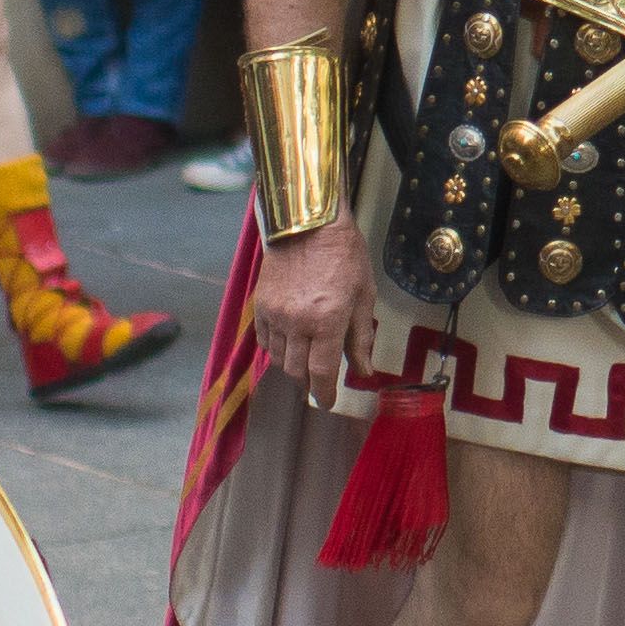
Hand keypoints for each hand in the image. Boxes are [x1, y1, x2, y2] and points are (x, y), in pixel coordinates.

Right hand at [257, 213, 369, 406]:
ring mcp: (275, 315)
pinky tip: (289, 343)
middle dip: (309, 382)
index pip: (322, 373)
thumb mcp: (364, 295)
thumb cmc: (344, 255)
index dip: (325, 393)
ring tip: (306, 360)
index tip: (328, 402)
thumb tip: (364, 372)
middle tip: (319, 382)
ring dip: (293, 366)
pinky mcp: (260, 306)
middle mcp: (297, 322)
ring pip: (278, 359)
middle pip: (297, 371)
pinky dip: (276, 349)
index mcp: (327, 321)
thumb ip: (361, 337)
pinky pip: (265, 341)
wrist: (307, 223)